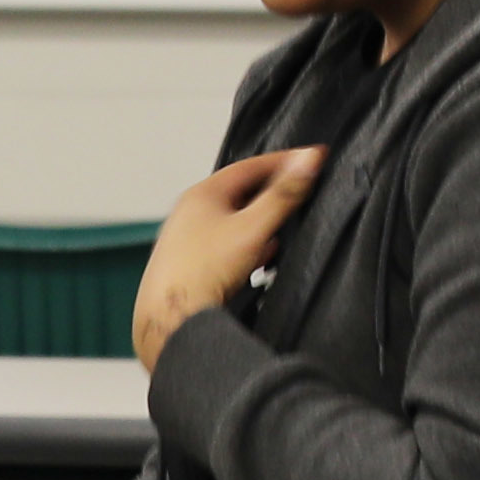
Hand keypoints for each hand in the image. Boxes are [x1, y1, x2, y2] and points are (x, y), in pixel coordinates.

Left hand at [134, 146, 324, 368]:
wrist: (171, 320)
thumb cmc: (201, 274)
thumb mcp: (253, 228)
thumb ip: (283, 194)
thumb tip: (307, 161)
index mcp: (201, 195)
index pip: (251, 166)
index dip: (283, 162)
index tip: (308, 160)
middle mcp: (188, 213)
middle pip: (240, 193)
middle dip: (271, 194)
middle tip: (297, 191)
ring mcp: (186, 239)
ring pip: (232, 222)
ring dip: (259, 223)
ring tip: (281, 227)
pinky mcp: (188, 264)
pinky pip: (224, 247)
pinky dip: (246, 246)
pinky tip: (257, 260)